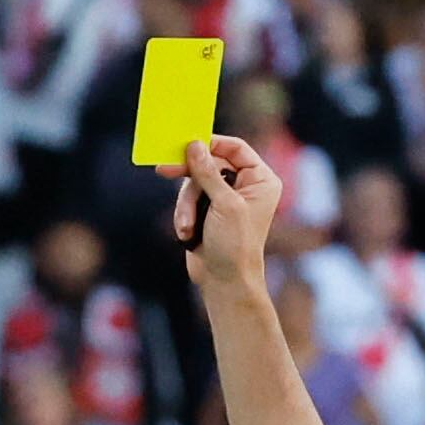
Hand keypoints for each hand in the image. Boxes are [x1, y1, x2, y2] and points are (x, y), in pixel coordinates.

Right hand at [160, 136, 282, 293]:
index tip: (188, 143)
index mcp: (260, 180)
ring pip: (194, 184)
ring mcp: (224, 199)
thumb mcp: (223, 204)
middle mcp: (245, 186)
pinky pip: (187, 200)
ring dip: (186, 206)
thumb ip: (208, 172)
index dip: (212, 144)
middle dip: (189, 177)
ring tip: (187, 228)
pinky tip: (188, 234)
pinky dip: (184, 215)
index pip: (235, 148)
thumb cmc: (234, 245)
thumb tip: (194, 144)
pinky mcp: (207, 212)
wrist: (225, 282)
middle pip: (209, 163)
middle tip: (163, 169)